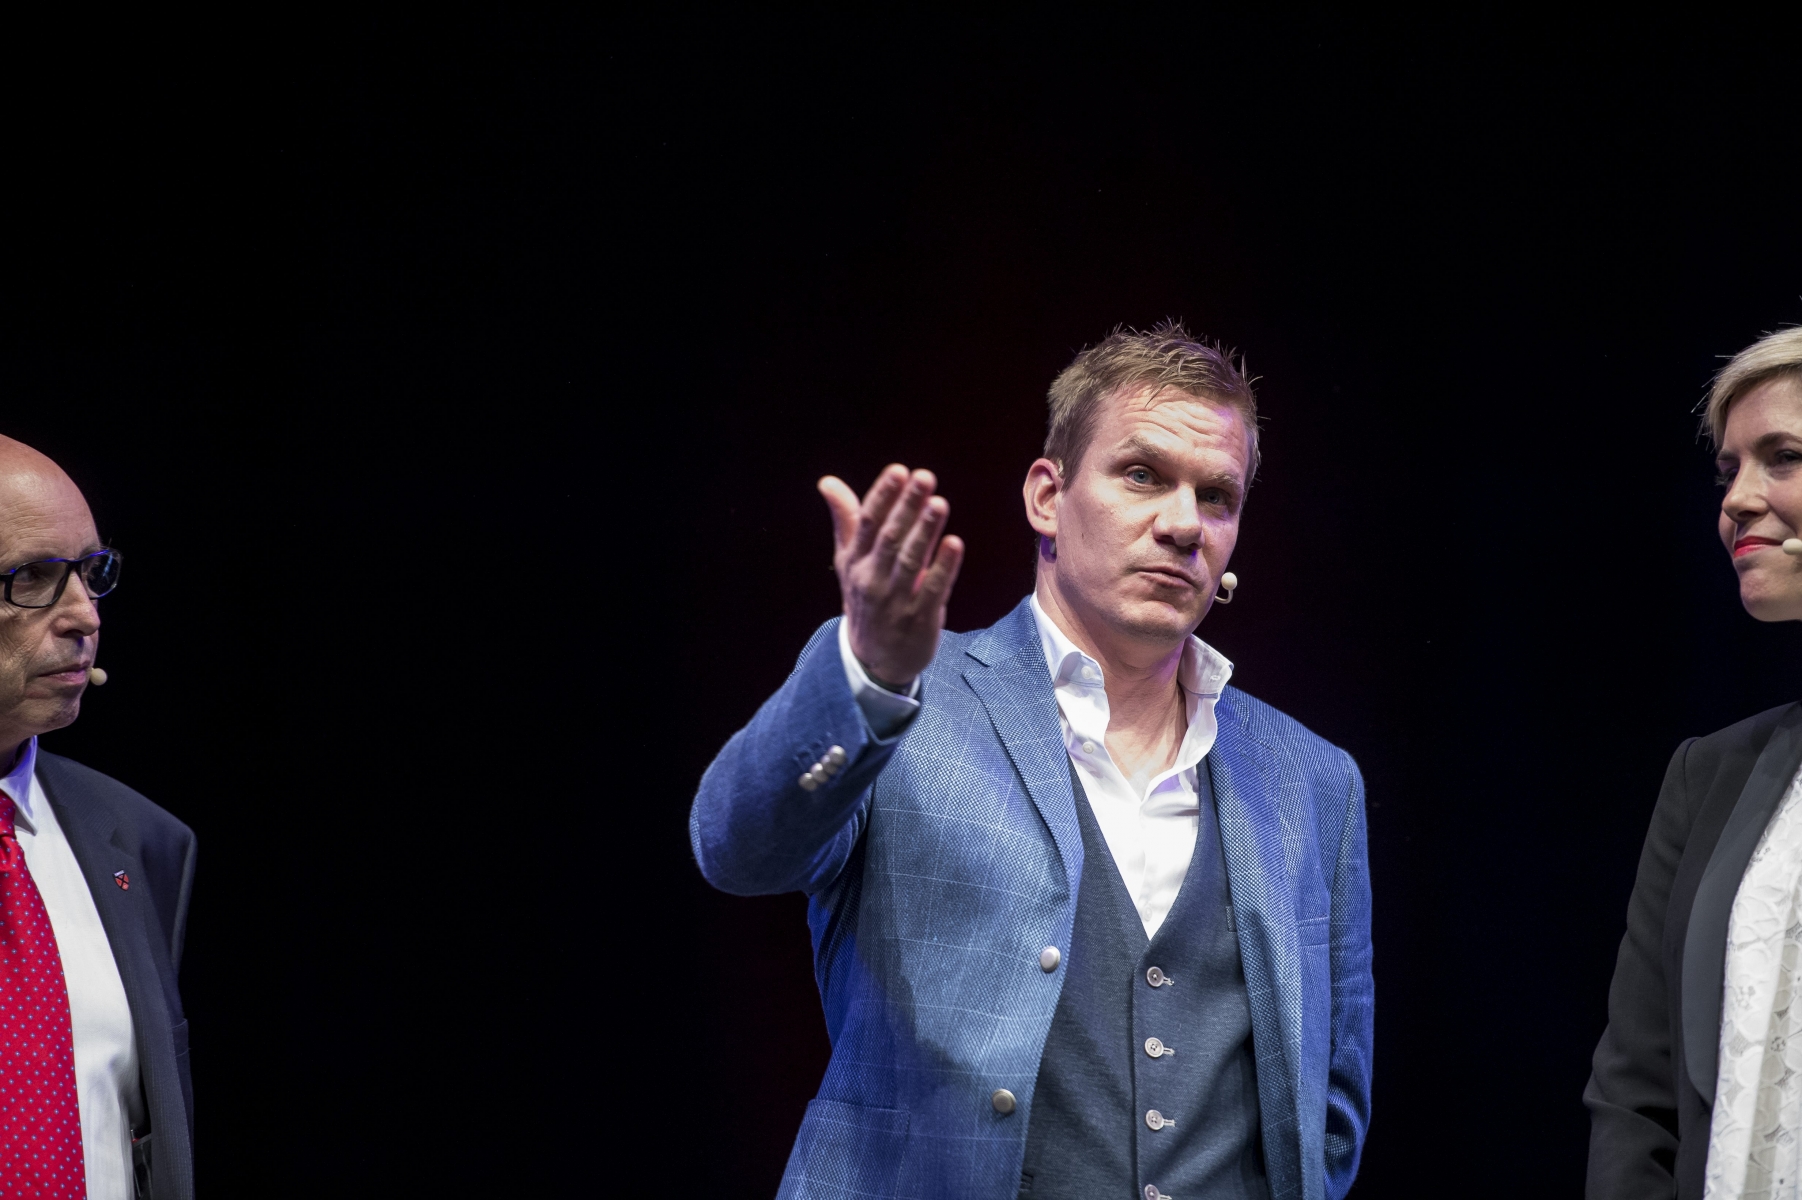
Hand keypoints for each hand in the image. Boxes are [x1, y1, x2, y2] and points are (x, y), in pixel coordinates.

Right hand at [819, 465, 964, 688]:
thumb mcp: (850, 562)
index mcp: (854, 561)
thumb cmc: (865, 599)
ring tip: (939, 503)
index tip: (899, 470)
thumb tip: (827, 482)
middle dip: (907, 506)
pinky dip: (943, 567)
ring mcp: (895, 601)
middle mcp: (871, 579)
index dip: (883, 496)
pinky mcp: (919, 619)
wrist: (874, 660)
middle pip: (890, 538)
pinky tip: (955, 543)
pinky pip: (932, 590)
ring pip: (911, 562)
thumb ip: (846, 520)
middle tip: (925, 477)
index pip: (866, 523)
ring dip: (926, 531)